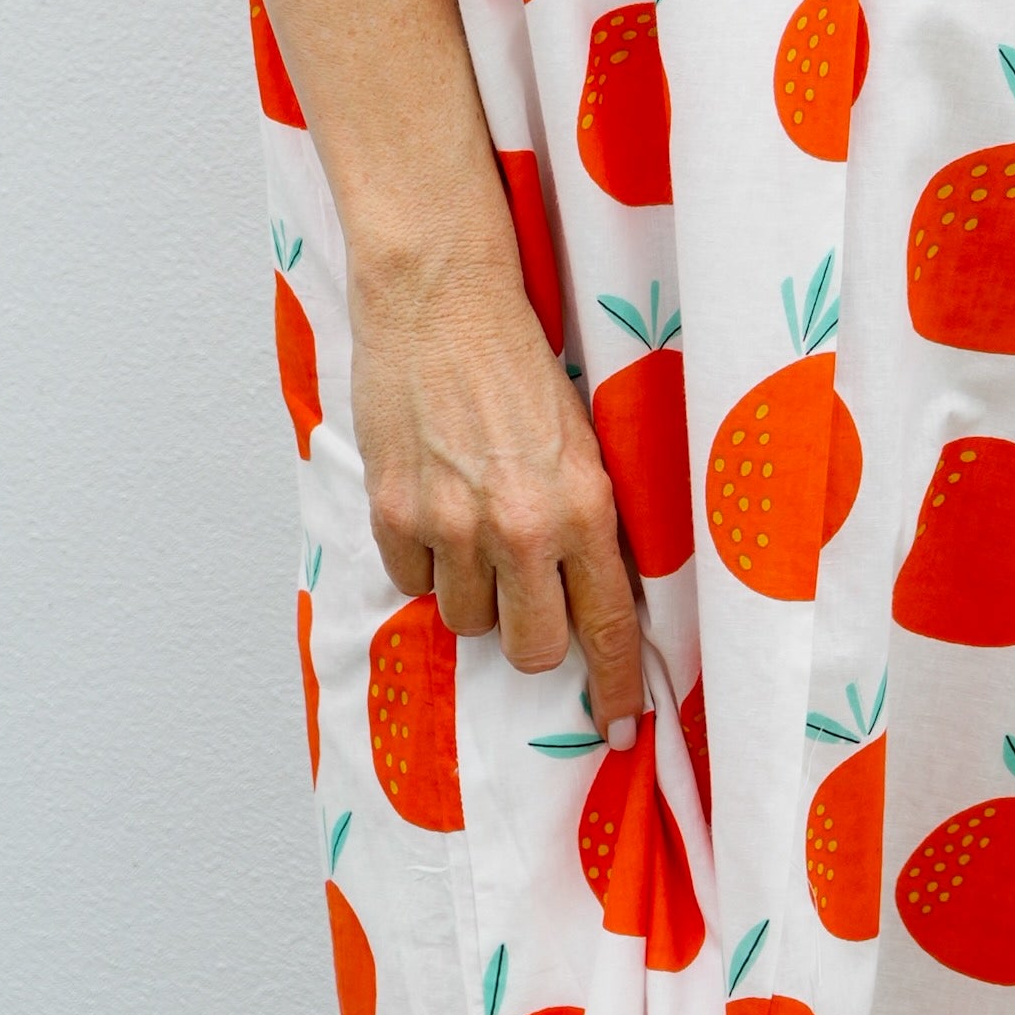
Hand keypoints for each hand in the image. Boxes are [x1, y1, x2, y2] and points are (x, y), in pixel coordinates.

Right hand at [351, 246, 646, 735]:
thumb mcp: (582, 439)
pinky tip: (434, 509)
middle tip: (528, 595)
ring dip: (473, 593)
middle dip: (533, 635)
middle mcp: (521, 527)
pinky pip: (410, 583)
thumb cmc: (517, 357)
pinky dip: (423, 563)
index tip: (620, 720)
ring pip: (465, 621)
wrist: (441, 294)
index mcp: (584, 506)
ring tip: (475, 531)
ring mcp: (451, 524)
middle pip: (530, 648)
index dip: (616, 684)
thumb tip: (591, 592)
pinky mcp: (394, 510)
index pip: (609, 625)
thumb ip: (587, 518)